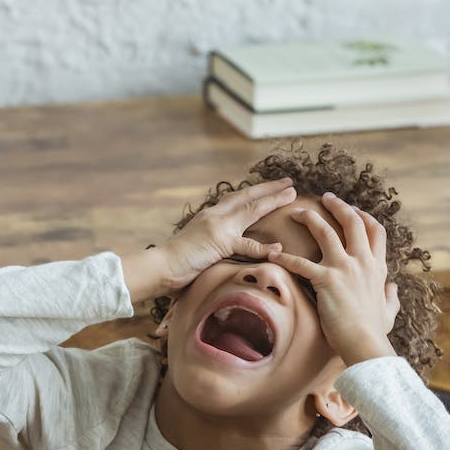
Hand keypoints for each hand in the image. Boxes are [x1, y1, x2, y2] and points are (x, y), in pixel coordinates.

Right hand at [161, 178, 295, 293]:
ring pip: (251, 210)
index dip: (253, 192)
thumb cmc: (174, 263)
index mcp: (209, 216)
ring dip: (273, 201)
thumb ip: (210, 244)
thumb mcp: (197, 246)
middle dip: (269, 189)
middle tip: (288, 182)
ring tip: (291, 195)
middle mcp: (214, 215)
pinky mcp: (219, 242)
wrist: (159, 266)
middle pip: (247, 197)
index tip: (269, 187)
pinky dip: (263, 247)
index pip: (235, 199)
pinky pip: (247, 245)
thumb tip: (218, 250)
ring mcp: (218, 226)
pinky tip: (279, 247)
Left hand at [267, 192, 399, 363]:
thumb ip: (390, 296)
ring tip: (297, 212)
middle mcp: (362, 261)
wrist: (364, 343)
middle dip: (338, 206)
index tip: (354, 210)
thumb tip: (393, 287)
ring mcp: (345, 268)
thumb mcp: (389, 311)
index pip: (375, 231)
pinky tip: (272, 255)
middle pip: (352, 222)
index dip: (364, 216)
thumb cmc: (374, 331)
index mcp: (377, 267)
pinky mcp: (326, 280)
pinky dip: (284, 258)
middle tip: (325, 197)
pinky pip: (300, 263)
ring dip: (310, 219)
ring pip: (325, 232)